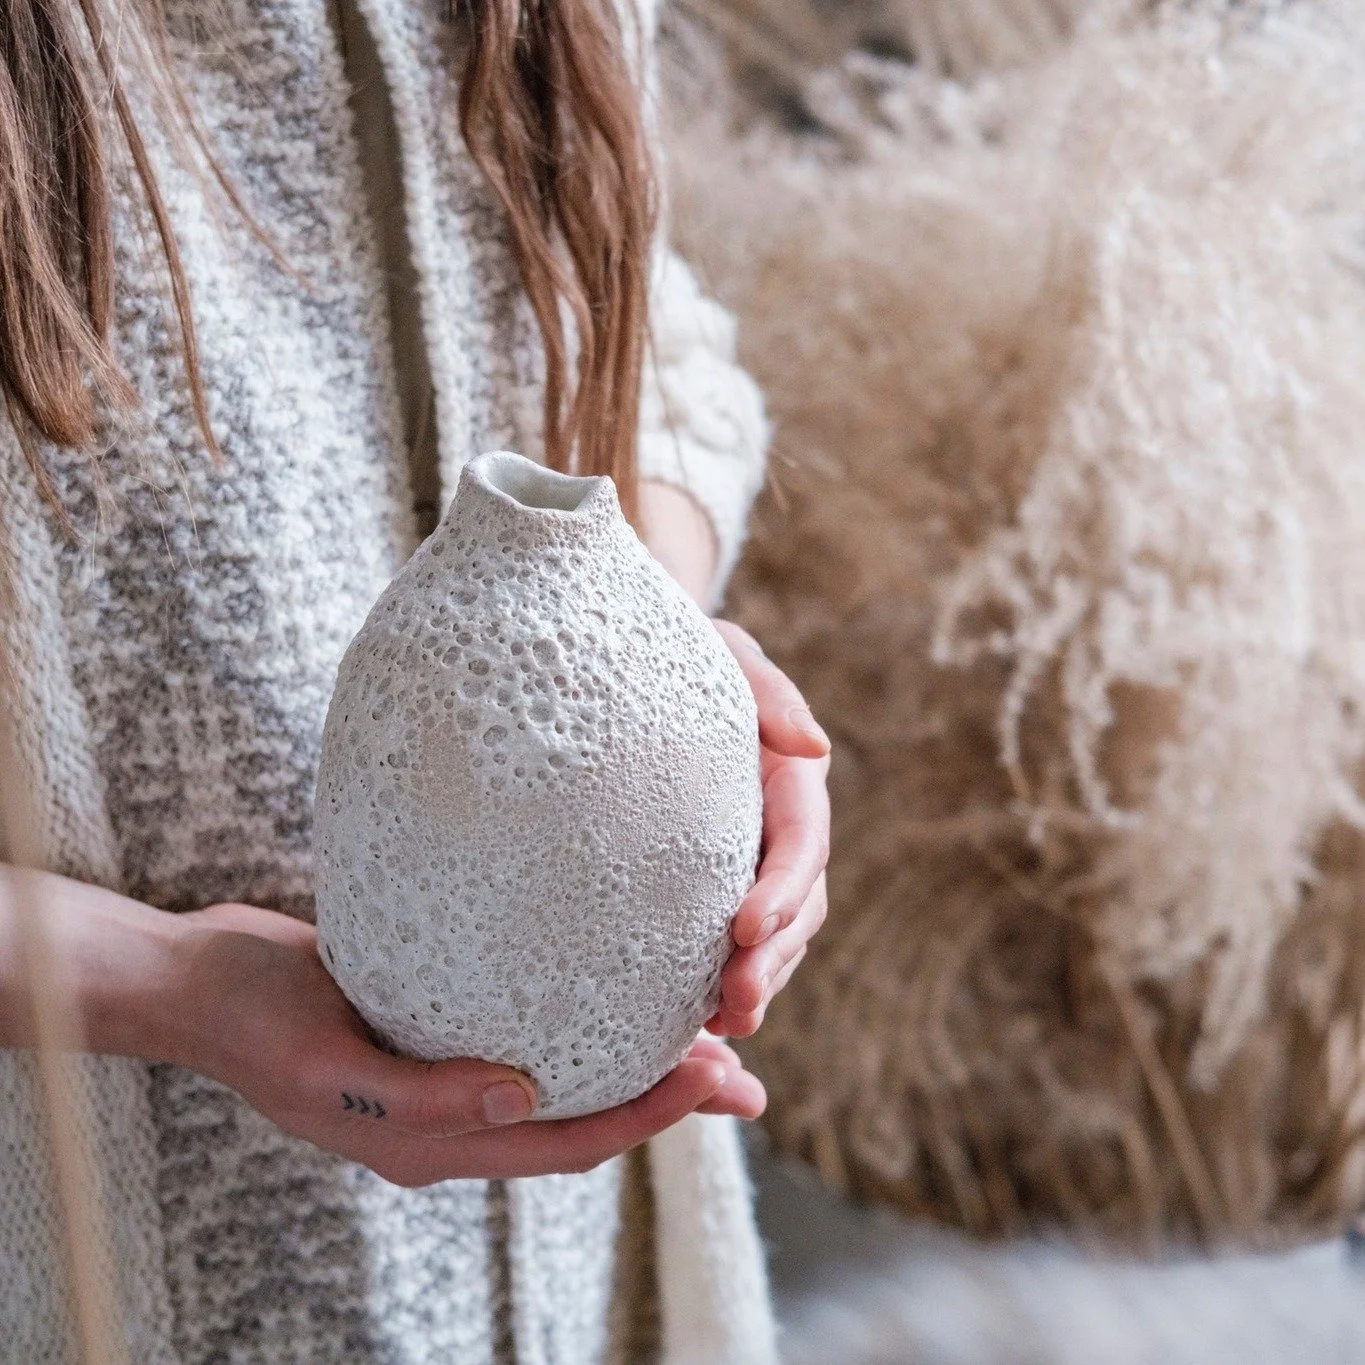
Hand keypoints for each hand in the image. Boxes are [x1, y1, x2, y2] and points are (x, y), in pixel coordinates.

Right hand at [176, 902, 766, 1186]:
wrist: (197, 980)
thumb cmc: (252, 1013)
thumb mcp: (322, 1058)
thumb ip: (419, 1095)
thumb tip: (524, 1099)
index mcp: (428, 1142)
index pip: (564, 1142)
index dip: (644, 1116)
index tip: (711, 1077)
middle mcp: (450, 1119)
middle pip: (582, 1122)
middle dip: (665, 1102)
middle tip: (742, 1077)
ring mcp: (445, 1078)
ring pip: (566, 1085)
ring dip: (637, 1067)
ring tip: (708, 1037)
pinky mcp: (437, 1030)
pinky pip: (532, 1042)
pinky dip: (587, 1031)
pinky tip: (618, 995)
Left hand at [709, 620, 830, 1037]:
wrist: (640, 670)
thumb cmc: (682, 654)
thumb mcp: (727, 653)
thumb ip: (771, 693)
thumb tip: (816, 748)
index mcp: (790, 781)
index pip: (801, 843)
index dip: (783, 890)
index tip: (747, 928)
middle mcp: (778, 829)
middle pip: (795, 906)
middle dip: (773, 958)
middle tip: (735, 1006)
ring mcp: (750, 861)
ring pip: (774, 937)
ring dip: (756, 982)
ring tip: (722, 1026)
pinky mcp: (713, 885)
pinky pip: (730, 942)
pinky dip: (722, 981)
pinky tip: (697, 1022)